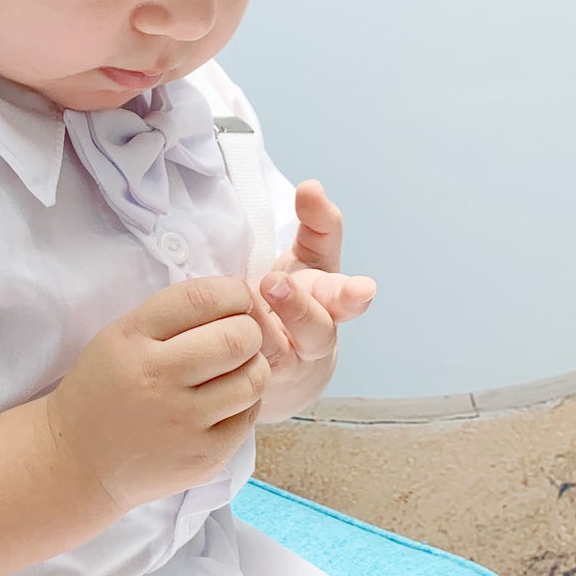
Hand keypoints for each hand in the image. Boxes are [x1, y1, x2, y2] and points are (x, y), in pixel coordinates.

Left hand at [242, 180, 375, 421]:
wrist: (279, 367)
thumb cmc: (292, 301)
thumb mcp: (307, 261)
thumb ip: (315, 224)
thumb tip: (313, 188)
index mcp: (327, 298)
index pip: (343, 287)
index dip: (349, 286)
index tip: (361, 287)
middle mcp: (313, 336)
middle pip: (318, 329)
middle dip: (299, 307)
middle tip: (274, 283)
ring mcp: (284, 366)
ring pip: (277, 354)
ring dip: (257, 332)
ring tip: (238, 310)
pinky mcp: (254, 387)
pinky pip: (242, 377)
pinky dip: (231, 361)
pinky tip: (214, 341)